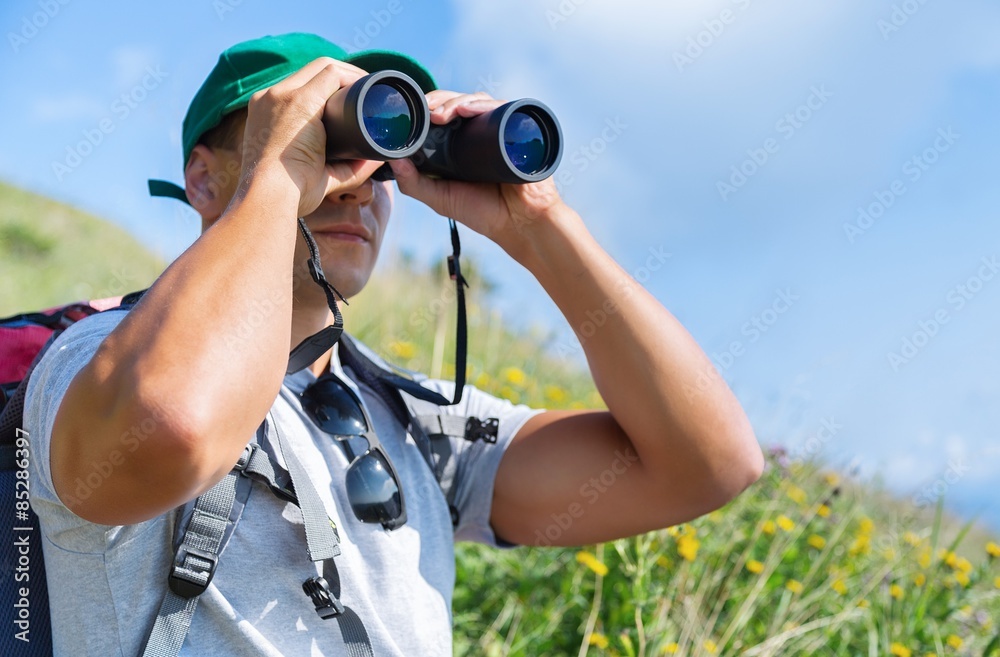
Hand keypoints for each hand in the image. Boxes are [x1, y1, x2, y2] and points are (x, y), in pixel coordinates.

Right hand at [239, 57, 384, 217]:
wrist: (269, 198)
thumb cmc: (289, 195)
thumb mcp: (320, 175)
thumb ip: (348, 167)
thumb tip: (377, 160)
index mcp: (267, 114)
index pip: (299, 88)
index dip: (329, 90)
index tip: (350, 103)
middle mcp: (270, 98)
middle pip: (312, 73)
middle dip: (342, 78)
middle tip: (366, 94)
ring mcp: (281, 95)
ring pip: (322, 68)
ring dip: (350, 75)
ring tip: (371, 89)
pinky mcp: (297, 99)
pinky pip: (331, 74)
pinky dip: (353, 78)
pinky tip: (367, 88)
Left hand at [388, 90, 567, 257]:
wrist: (520, 223)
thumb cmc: (482, 211)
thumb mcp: (439, 198)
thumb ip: (413, 183)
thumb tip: (391, 160)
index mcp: (459, 143)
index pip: (441, 114)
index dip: (426, 109)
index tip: (411, 113)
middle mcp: (478, 132)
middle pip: (457, 102)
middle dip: (438, 102)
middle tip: (426, 113)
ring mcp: (498, 128)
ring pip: (476, 101)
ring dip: (456, 102)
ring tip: (441, 115)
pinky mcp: (515, 128)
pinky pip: (499, 108)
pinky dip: (482, 105)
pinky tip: (467, 110)